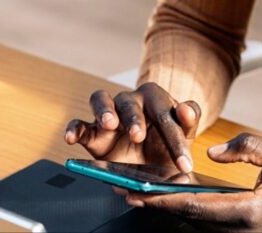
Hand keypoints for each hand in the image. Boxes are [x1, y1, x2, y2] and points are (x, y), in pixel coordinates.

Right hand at [64, 82, 200, 173]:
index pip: (164, 113)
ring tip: (109, 124)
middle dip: (134, 119)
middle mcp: (130, 102)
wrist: (152, 159)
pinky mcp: (93, 133)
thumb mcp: (185, 132)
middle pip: (129, 102)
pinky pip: (79, 125)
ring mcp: (109, 115)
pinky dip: (73, 129)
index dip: (174, 138)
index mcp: (155, 98)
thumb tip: (187, 110)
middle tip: (139, 136)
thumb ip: (190, 118)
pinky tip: (70, 139)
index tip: (183, 162)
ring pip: (100, 100)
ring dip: (104, 111)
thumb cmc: (167, 139)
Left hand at [122, 133, 261, 232]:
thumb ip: (245, 147)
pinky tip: (167, 198)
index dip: (162, 199)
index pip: (195, 207)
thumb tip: (211, 150)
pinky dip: (184, 211)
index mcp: (245, 213)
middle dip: (154, 204)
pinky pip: (205, 224)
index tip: (137, 192)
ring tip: (136, 191)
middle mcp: (236, 232)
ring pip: (193, 224)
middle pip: (186, 219)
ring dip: (166, 208)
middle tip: (123, 189)